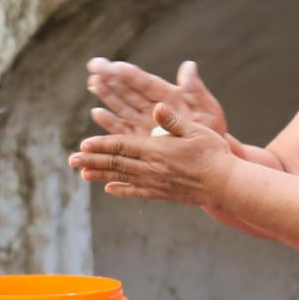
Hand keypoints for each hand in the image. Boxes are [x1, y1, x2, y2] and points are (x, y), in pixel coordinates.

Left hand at [69, 102, 235, 205]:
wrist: (226, 184)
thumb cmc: (214, 153)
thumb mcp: (195, 129)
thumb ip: (173, 120)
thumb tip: (156, 106)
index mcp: (156, 150)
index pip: (121, 146)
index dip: (101, 144)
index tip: (84, 143)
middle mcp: (151, 168)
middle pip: (115, 163)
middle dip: (92, 159)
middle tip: (71, 159)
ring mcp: (155, 183)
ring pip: (121, 178)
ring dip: (100, 175)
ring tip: (82, 174)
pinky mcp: (162, 193)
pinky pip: (136, 192)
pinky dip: (121, 190)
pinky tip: (109, 189)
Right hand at [86, 59, 228, 138]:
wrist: (210, 157)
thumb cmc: (211, 130)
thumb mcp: (206, 108)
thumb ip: (194, 88)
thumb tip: (188, 66)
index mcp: (167, 96)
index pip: (143, 81)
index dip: (128, 73)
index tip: (113, 64)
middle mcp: (152, 108)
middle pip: (127, 90)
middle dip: (110, 78)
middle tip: (94, 65)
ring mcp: (145, 123)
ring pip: (121, 106)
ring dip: (106, 94)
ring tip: (93, 83)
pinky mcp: (140, 140)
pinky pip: (122, 129)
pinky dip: (109, 121)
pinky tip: (97, 112)